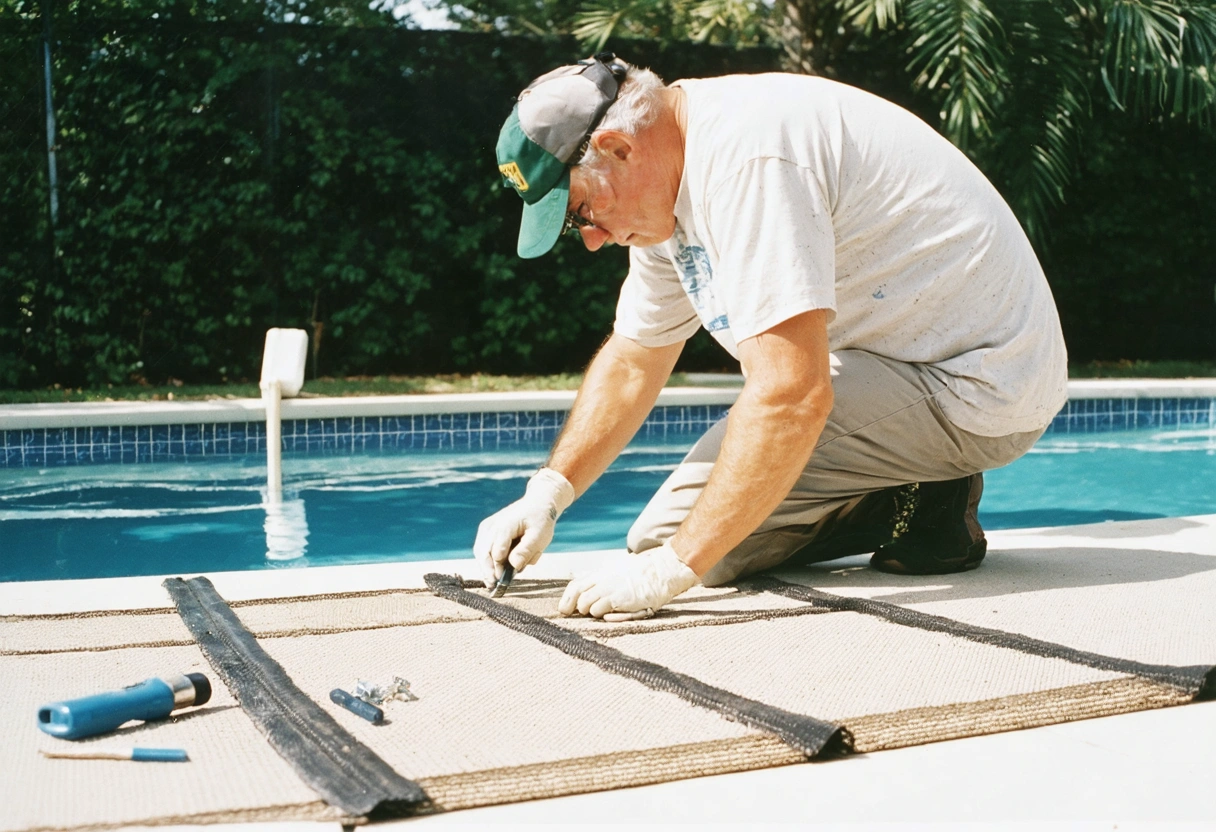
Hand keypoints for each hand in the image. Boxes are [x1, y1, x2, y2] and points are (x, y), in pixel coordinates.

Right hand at [474, 468, 575, 586]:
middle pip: (483, 553)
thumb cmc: (540, 520)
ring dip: (487, 566)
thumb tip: (514, 566)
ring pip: (480, 551)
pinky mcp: (486, 530)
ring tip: (493, 581)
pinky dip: (489, 559)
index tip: (501, 581)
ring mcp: (487, 527)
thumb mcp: (540, 536)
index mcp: (505, 525)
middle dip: (488, 571)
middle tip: (493, 587)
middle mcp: (491, 526)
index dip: (498, 568)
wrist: (537, 503)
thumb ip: (527, 550)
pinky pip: (483, 548)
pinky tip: (496, 569)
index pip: (496, 552)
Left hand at [558, 543, 699, 620]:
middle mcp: (603, 578)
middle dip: (570, 605)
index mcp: (603, 572)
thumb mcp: (621, 571)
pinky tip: (608, 615)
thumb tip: (591, 587)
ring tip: (597, 612)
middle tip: (568, 614)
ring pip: (585, 604)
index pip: (577, 583)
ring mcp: (610, 588)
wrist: (662, 571)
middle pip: (577, 592)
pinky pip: (599, 610)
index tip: (564, 608)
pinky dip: (600, 615)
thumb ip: (607, 579)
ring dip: (588, 611)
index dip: (567, 596)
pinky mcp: (618, 598)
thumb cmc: (645, 575)